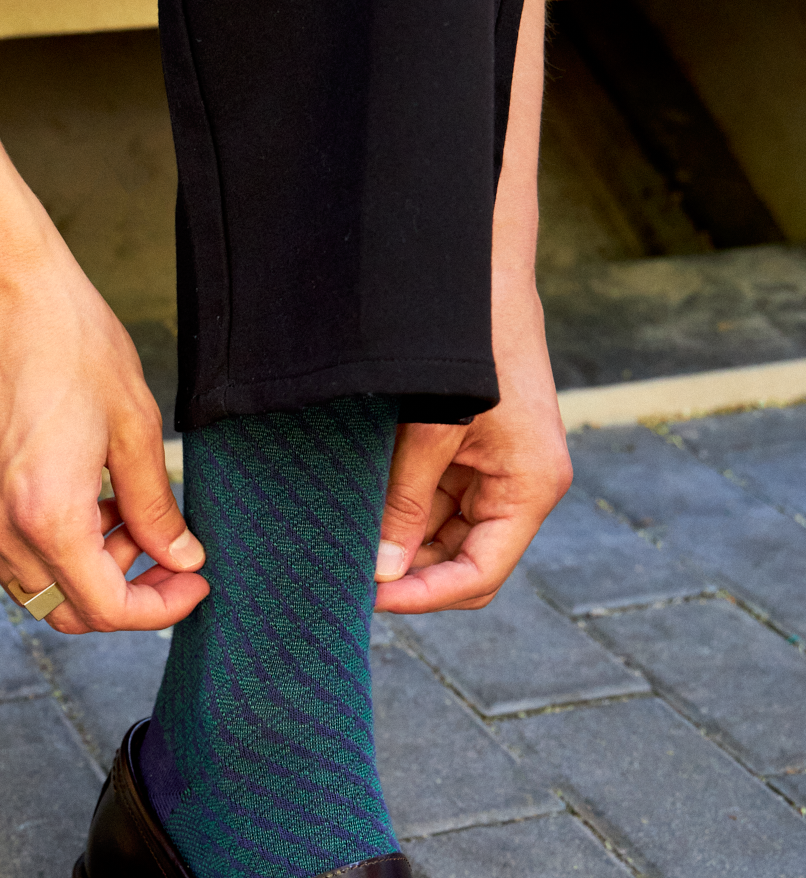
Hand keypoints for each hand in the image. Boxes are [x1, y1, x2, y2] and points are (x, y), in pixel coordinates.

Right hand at [0, 206, 208, 634]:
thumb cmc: (66, 337)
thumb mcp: (135, 424)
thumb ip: (156, 505)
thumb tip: (179, 554)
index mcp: (47, 514)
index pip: (106, 607)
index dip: (160, 606)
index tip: (192, 580)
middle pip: (65, 611)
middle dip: (123, 595)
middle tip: (166, 555)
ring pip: (34, 586)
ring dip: (86, 572)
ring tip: (125, 516)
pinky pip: (9, 550)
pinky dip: (53, 547)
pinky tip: (87, 499)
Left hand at [373, 285, 570, 612]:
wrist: (480, 278)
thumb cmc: (470, 347)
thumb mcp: (431, 431)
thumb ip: (406, 503)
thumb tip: (382, 570)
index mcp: (530, 488)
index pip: (479, 575)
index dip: (424, 596)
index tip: (371, 599)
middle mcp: (520, 489)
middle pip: (462, 564)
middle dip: (409, 574)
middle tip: (348, 576)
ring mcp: (496, 475)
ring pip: (443, 537)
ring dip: (399, 544)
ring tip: (347, 541)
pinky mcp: (472, 458)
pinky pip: (434, 504)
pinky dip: (399, 513)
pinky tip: (360, 512)